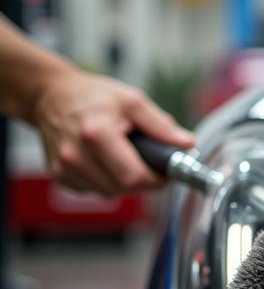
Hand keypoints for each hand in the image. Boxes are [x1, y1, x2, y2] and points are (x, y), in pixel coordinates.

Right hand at [30, 69, 195, 195]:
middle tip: (147, 162)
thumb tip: (187, 144)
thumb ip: (161, 126)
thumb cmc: (92, 96)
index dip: (156, 179)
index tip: (165, 172)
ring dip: (123, 182)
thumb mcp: (132, 101)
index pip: (134, 177)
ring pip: (109, 193)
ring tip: (122, 157)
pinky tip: (103, 162)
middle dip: (142, 180)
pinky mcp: (59, 176)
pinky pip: (93, 191)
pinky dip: (104, 181)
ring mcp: (64, 167)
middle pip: (123, 188)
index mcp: (96, 133)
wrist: (51, 96)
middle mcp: (76, 154)